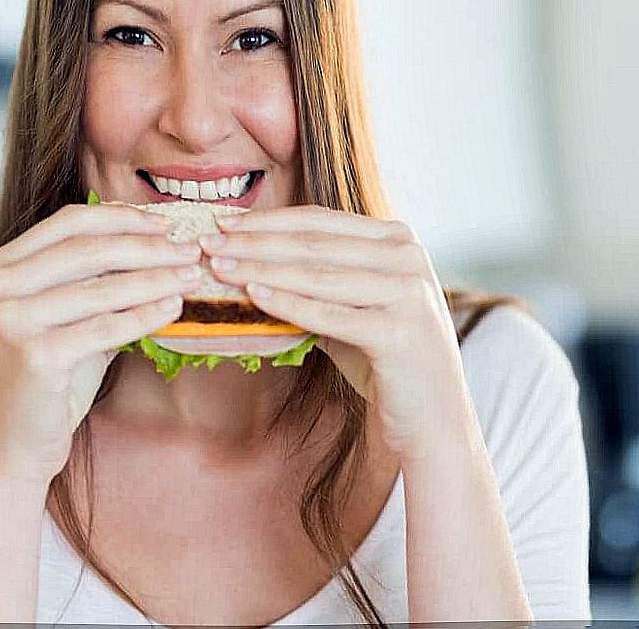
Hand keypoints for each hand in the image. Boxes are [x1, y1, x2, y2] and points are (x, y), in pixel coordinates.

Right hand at [0, 202, 202, 485]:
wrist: (16, 444)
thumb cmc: (51, 376)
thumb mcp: (70, 316)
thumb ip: (98, 279)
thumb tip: (161, 242)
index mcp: (6, 265)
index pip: (72, 222)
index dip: (123, 218)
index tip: (166, 224)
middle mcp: (2, 285)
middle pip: (91, 249)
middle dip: (149, 247)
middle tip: (191, 250)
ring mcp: (14, 319)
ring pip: (102, 288)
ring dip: (156, 279)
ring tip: (192, 277)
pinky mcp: (35, 354)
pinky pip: (106, 327)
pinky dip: (146, 315)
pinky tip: (174, 308)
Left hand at [200, 205, 472, 460]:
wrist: (432, 420)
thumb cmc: (386, 363)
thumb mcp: (352, 309)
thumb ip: (315, 282)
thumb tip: (246, 261)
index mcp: (399, 240)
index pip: (321, 220)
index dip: (267, 219)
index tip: (222, 222)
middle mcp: (409, 257)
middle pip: (315, 242)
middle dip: (254, 240)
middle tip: (206, 242)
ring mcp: (408, 292)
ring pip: (318, 273)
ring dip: (261, 267)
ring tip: (219, 267)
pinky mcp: (400, 331)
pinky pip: (329, 314)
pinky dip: (288, 302)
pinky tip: (253, 295)